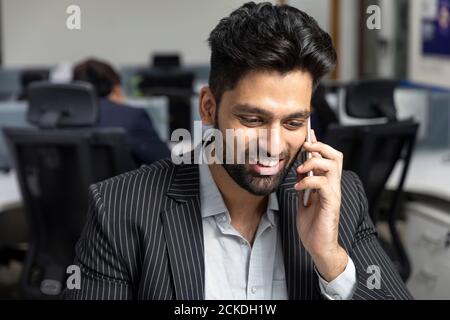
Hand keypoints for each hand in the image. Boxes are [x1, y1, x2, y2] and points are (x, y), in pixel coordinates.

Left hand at [294, 129, 347, 281]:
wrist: (319, 247)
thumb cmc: (312, 225)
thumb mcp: (304, 201)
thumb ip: (304, 185)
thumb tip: (297, 171)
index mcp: (326, 183)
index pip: (328, 157)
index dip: (318, 143)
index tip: (309, 132)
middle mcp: (333, 186)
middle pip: (335, 155)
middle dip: (320, 146)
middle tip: (305, 148)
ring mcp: (333, 194)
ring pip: (332, 165)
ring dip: (313, 163)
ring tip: (298, 171)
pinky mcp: (331, 203)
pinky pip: (323, 184)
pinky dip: (308, 181)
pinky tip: (298, 187)